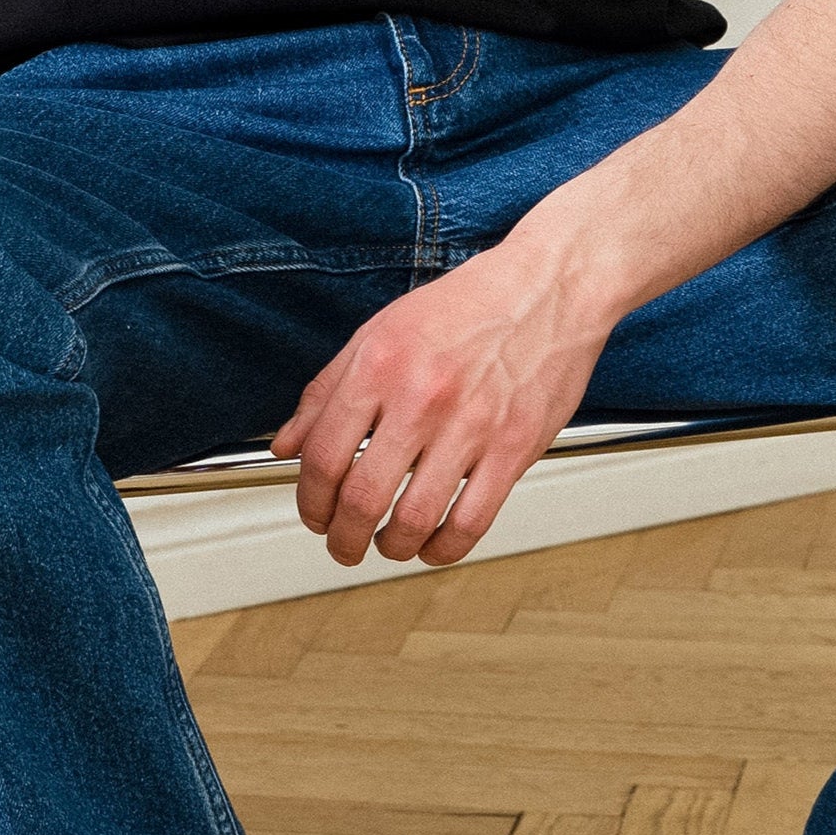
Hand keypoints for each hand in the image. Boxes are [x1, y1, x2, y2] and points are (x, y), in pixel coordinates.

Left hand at [272, 230, 619, 568]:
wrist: (548, 285)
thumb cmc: (468, 304)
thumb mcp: (381, 330)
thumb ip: (326, 390)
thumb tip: (287, 444)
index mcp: (380, 363)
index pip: (324, 455)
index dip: (309, 501)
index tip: (314, 513)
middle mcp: (421, 395)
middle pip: (363, 498)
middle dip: (343, 538)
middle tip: (343, 544)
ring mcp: (471, 424)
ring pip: (414, 520)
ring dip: (391, 548)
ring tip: (387, 544)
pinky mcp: (514, 447)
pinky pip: (470, 522)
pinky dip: (443, 549)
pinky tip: (433, 543)